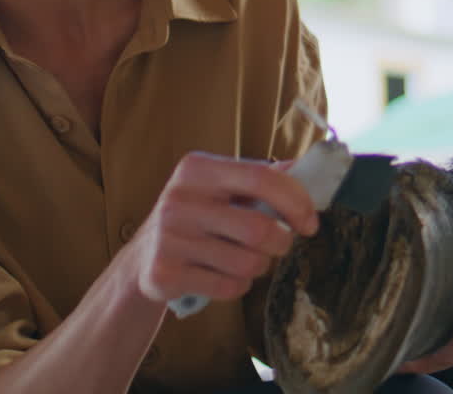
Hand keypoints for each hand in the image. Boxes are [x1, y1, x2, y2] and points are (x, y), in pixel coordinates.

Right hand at [128, 152, 317, 304]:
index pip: (261, 178)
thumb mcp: (219, 187)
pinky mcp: (165, 273)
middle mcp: (179, 198)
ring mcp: (169, 237)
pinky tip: (224, 275)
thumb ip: (261, 177)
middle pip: (259, 228)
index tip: (310, 222)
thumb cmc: (196, 217)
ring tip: (247, 259)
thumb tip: (307, 166)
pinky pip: (228, 287)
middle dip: (281, 242)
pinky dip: (238, 286)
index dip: (296, 201)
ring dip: (260, 266)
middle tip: (279, 245)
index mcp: (197, 168)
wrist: (142, 258)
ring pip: (248, 262)